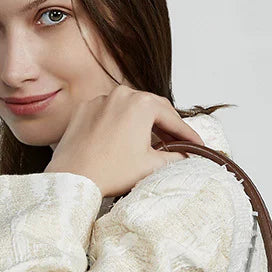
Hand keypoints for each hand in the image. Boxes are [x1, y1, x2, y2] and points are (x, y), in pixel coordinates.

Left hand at [44, 86, 205, 196]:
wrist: (73, 177)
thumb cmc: (110, 171)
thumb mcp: (151, 166)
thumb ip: (175, 158)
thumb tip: (186, 157)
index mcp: (142, 104)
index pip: (173, 119)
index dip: (188, 134)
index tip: (197, 144)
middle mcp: (121, 94)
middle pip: (153, 109)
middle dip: (168, 126)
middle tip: (179, 142)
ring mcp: (101, 99)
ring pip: (130, 109)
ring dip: (144, 123)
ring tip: (154, 141)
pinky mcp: (85, 109)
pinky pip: (109, 113)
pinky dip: (121, 123)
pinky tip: (125, 139)